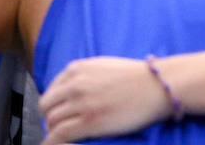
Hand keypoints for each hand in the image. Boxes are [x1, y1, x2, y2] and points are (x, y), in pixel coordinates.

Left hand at [41, 56, 171, 144]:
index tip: (58, 113)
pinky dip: (51, 143)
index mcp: (78, 69)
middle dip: (50, 118)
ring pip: (52, 121)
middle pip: (47, 106)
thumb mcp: (104, 66)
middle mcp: (76, 84)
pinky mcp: (89, 122)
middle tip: (60, 127)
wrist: (157, 86)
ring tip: (61, 138)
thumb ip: (84, 75)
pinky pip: (59, 135)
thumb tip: (71, 91)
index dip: (53, 105)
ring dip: (53, 132)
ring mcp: (82, 103)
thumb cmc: (137, 77)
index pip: (51, 90)